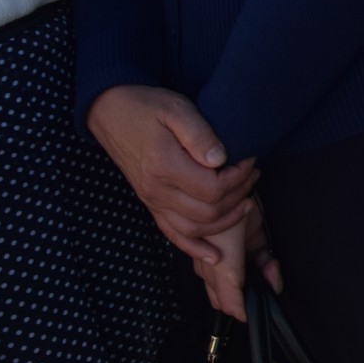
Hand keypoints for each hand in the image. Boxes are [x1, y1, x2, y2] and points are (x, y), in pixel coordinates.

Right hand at [88, 85, 257, 264]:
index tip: (249, 161)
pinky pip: (172, 234)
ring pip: (194, 228)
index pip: (214, 188)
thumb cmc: (146, 107)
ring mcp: (152, 200)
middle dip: (239, 197)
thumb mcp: (176, 109)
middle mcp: (157, 190)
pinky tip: (214, 255)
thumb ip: (199, 134)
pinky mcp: (150, 204)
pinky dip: (194, 247)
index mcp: (165, 166)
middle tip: (253, 175)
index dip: (239, 179)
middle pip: (208, 212)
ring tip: (246, 201)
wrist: (110, 113)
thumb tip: (220, 160)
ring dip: (226, 221)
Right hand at [193, 199, 282, 322]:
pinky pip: (265, 265)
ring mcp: (241, 256)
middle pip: (243, 293)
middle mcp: (223, 268)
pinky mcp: (255, 244)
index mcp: (210, 273)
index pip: (226, 303)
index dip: (242, 309)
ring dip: (267, 279)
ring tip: (270, 268)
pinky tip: (271, 262)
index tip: (254, 308)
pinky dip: (271, 268)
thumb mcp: (224, 265)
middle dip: (258, 294)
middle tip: (265, 286)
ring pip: (257, 280)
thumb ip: (230, 293)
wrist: (233, 195)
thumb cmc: (219, 229)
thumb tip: (239, 316)